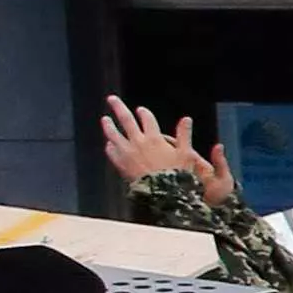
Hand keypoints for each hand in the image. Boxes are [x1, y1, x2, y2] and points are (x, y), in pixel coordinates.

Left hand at [100, 96, 233, 203]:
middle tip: (111, 99)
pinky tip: (109, 145)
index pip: (147, 119)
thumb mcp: (186, 154)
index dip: (144, 113)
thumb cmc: (177, 175)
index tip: (140, 110)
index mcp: (154, 138)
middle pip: (126, 120)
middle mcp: (138, 142)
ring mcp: (127, 153)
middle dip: (118, 107)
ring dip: (108, 125)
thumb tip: (187, 118)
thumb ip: (184, 135)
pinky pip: (112, 153)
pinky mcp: (121, 164)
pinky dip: (110, 147)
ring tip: (105, 119)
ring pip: (114, 134)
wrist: (163, 193)